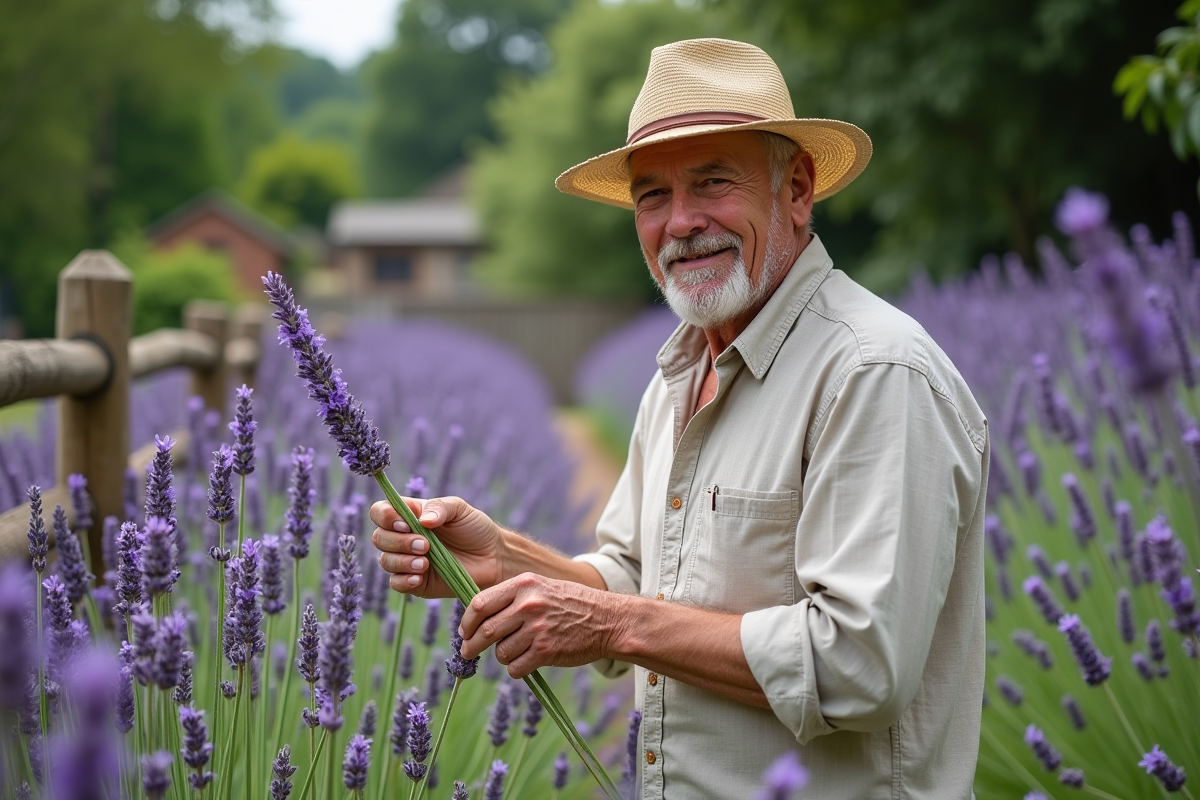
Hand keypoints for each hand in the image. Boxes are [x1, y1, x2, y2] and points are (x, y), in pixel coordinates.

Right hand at [370, 496, 504, 597]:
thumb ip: (439, 507)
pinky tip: (420, 576)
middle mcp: (404, 537)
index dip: (385, 517)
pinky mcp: (415, 582)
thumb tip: (422, 520)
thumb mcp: (459, 509)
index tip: (405, 523)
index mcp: (410, 515)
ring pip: (385, 561)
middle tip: (425, 545)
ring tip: (426, 562)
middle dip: (398, 542)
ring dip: (402, 561)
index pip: (381, 512)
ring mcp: (407, 561)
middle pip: (379, 538)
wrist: (493, 556)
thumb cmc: (475, 528)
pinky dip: (404, 580)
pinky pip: (396, 583)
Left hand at [458, 573, 624, 678]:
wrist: (608, 620)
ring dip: (502, 657)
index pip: (480, 603)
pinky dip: (516, 669)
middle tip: (468, 652)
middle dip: (472, 646)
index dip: (467, 621)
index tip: (465, 631)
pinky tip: (527, 662)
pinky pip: (516, 668)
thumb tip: (477, 614)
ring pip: (500, 652)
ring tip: (515, 652)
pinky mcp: (547, 651)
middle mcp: (529, 604)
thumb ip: (512, 596)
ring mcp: (538, 628)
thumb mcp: (541, 587)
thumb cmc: (571, 603)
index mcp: (524, 584)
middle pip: (486, 630)